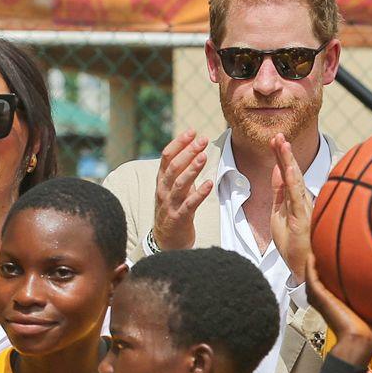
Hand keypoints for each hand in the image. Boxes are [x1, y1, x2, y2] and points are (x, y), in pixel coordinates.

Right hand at [153, 130, 213, 249]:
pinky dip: (199, 193)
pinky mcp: (178, 218)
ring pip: (179, 184)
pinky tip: (210, 183)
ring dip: (192, 169)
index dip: (179, 143)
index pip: (166, 157)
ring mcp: (169, 205)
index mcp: (161, 181)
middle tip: (202, 140)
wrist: (167, 241)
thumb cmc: (174, 210)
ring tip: (204, 156)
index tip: (192, 131)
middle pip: (173, 167)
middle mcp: (163, 190)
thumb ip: (181, 172)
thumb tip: (194, 151)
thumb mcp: (175, 188)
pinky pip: (189, 204)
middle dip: (188, 152)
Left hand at [270, 133, 312, 285]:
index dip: (280, 156)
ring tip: (282, 144)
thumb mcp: (278, 215)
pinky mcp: (303, 218)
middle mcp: (302, 200)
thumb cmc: (292, 245)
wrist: (301, 269)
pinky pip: (296, 196)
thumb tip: (277, 170)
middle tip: (277, 135)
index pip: (286, 174)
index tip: (274, 140)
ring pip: (295, 180)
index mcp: (295, 200)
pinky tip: (287, 168)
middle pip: (291, 172)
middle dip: (283, 153)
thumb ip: (278, 193)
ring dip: (288, 161)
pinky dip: (292, 181)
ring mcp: (304, 208)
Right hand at [305, 255, 371, 366]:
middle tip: (324, 251)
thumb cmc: (369, 334)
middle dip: (321, 267)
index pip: (332, 287)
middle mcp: (327, 302)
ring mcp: (321, 299)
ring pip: (312, 278)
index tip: (339, 260)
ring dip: (313, 264)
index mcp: (338, 305)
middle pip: (319, 281)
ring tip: (315, 249)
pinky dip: (310, 266)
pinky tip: (313, 254)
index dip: (334, 275)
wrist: (360, 340)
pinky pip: (311, 277)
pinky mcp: (318, 297)